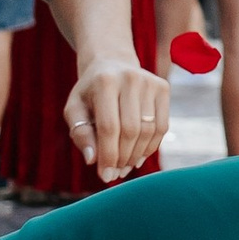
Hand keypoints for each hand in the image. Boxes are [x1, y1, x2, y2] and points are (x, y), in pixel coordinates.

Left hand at [63, 63, 171, 182]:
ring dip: (137, 155)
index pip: (109, 127)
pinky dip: (151, 146)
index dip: (108, 155)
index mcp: (104, 82)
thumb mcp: (75, 109)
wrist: (111, 63)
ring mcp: (150, 82)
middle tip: (115, 174)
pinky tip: (138, 156)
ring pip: (148, 131)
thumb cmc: (89, 93)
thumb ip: (81, 133)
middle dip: (123, 157)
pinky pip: (162, 126)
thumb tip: (92, 160)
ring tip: (125, 167)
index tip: (104, 176)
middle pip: (131, 130)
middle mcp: (130, 78)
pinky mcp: (163, 88)